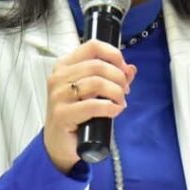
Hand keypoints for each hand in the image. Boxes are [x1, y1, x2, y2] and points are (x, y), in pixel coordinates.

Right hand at [44, 40, 135, 172]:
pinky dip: (110, 107)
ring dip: (116, 93)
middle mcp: (59, 77)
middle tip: (124, 91)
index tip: (123, 69)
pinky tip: (115, 110)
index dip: (114, 55)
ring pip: (97, 82)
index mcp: (65, 65)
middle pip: (98, 65)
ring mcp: (58, 96)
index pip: (93, 46)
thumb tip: (130, 69)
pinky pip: (93, 105)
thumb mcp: (94, 92)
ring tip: (119, 102)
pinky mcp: (62, 114)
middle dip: (118, 78)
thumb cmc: (77, 115)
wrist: (60, 144)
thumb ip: (112, 77)